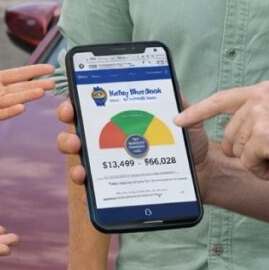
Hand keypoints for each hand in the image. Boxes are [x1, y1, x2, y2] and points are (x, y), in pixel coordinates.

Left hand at [0, 38, 53, 142]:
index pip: (18, 74)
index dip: (33, 70)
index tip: (49, 68)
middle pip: (20, 87)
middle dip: (37, 84)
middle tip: (53, 82)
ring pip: (13, 99)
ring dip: (27, 96)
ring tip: (41, 92)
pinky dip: (9, 112)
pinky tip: (21, 108)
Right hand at [57, 98, 213, 186]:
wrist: (201, 171)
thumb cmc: (187, 140)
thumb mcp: (184, 116)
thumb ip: (177, 101)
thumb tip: (170, 87)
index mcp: (121, 115)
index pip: (90, 104)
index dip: (73, 102)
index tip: (73, 104)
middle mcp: (110, 136)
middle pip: (75, 128)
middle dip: (67, 128)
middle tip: (76, 135)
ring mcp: (109, 160)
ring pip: (78, 154)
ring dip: (71, 154)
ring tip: (80, 158)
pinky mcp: (113, 182)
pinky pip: (92, 183)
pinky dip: (84, 181)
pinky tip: (85, 178)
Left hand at [175, 81, 268, 180]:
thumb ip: (258, 116)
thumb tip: (230, 134)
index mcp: (263, 90)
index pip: (221, 99)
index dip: (198, 111)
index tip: (179, 119)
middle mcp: (259, 98)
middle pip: (229, 133)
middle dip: (245, 151)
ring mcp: (260, 115)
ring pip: (237, 149)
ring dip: (256, 162)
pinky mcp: (262, 135)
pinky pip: (248, 162)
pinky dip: (262, 172)